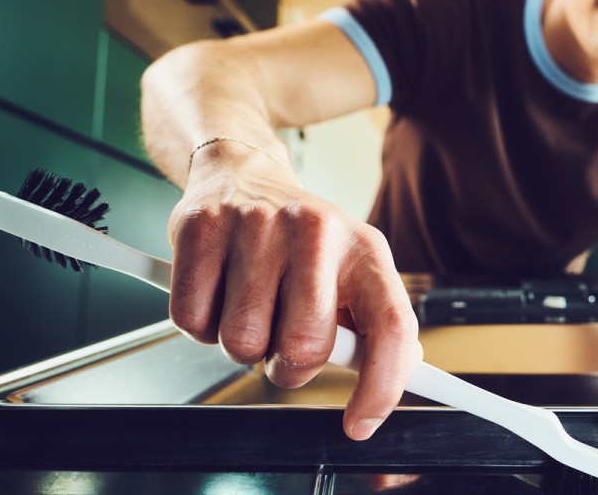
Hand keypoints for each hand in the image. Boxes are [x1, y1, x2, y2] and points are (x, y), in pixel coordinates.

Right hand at [167, 141, 421, 440]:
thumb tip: (405, 373)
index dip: (381, 387)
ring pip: (241, 341)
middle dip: (287, 365)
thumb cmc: (302, 239)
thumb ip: (377, 321)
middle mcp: (316, 231)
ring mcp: (256, 225)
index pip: (390, 328)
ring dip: (240, 345)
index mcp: (365, 248)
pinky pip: (192, 320)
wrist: (243, 173)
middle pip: (303, 346)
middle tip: (281, 341)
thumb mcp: (353, 268)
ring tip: (249, 308)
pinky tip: (218, 294)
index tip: (360, 424)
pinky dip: (199, 326)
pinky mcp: (201, 227)